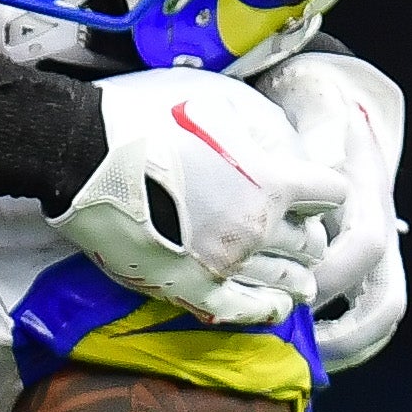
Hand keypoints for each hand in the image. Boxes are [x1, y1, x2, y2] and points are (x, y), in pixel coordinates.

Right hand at [57, 71, 345, 330]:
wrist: (81, 154)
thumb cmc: (143, 119)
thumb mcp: (217, 100)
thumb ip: (262, 127)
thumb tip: (286, 147)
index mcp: (271, 180)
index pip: (331, 193)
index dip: (323, 190)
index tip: (312, 190)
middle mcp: (257, 228)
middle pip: (310, 242)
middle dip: (308, 236)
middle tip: (299, 235)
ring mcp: (224, 264)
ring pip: (285, 281)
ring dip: (297, 278)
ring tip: (299, 279)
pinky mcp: (188, 288)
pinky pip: (241, 311)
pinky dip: (265, 311)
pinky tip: (276, 308)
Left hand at [258, 47, 409, 370]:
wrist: (324, 103)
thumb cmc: (308, 106)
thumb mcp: (312, 104)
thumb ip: (319, 130)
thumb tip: (330, 157)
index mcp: (368, 196)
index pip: (364, 247)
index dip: (328, 277)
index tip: (286, 296)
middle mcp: (380, 231)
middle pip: (385, 302)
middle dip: (339, 332)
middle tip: (290, 346)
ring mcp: (374, 253)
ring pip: (381, 319)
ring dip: (344, 349)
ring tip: (298, 365)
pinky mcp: (358, 269)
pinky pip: (364, 320)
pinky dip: (338, 343)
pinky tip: (301, 352)